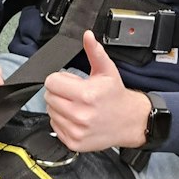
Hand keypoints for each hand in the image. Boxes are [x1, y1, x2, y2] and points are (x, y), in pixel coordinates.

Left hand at [42, 31, 151, 152]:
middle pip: (49, 97)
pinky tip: (76, 118)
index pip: (51, 82)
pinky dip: (62, 121)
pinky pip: (54, 126)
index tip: (71, 82)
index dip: (59, 79)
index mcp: (86, 95)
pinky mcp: (74, 142)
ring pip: (51, 112)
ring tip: (77, 106)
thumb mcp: (107, 70)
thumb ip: (94, 51)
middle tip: (75, 94)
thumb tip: (87, 36)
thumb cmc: (116, 96)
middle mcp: (80, 115)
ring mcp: (76, 131)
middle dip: (59, 92)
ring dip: (60, 107)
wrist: (129, 122)